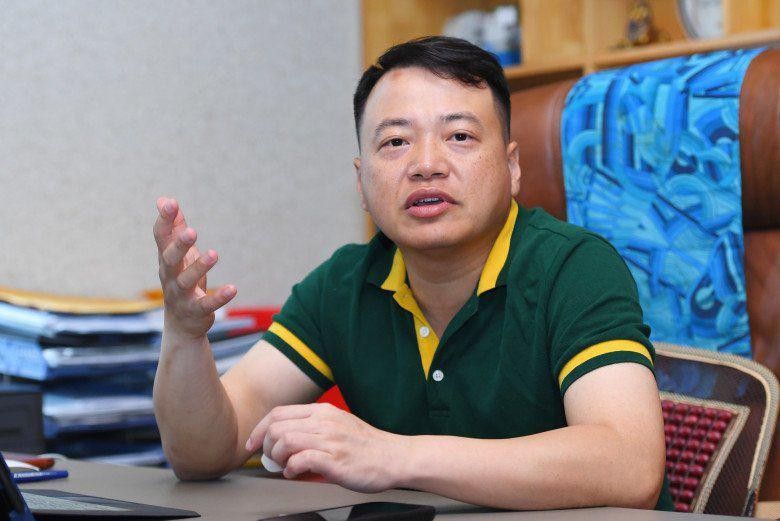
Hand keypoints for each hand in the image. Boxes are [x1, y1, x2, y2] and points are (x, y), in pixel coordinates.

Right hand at [153, 197, 236, 338]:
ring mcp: (181, 295)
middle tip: (192, 232)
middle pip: (170, 259)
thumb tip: (164, 199)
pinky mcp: (196, 310)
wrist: (181, 323)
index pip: (161, 238)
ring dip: (199, 267)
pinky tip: (233, 289)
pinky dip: (219, 297)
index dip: (165, 221)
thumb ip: (174, 228)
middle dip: (179, 245)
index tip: (170, 203)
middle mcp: (169, 276)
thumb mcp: (178, 254)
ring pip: (186, 281)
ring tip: (214, 254)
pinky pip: (206, 304)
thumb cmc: (180, 280)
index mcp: (166, 259)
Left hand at [245, 403, 402, 492]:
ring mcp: (329, 440)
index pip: (279, 412)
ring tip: (284, 467)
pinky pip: (299, 460)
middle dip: (265, 446)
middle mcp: (324, 422)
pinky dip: (290, 469)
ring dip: (277, 458)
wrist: (394, 457)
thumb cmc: (366, 446)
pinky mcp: (334, 459)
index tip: (252, 444)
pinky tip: (295, 473)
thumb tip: (284, 440)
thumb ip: (313, 428)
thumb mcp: (338, 426)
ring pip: (285, 441)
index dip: (259, 429)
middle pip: (277, 427)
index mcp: (323, 411)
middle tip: (270, 460)